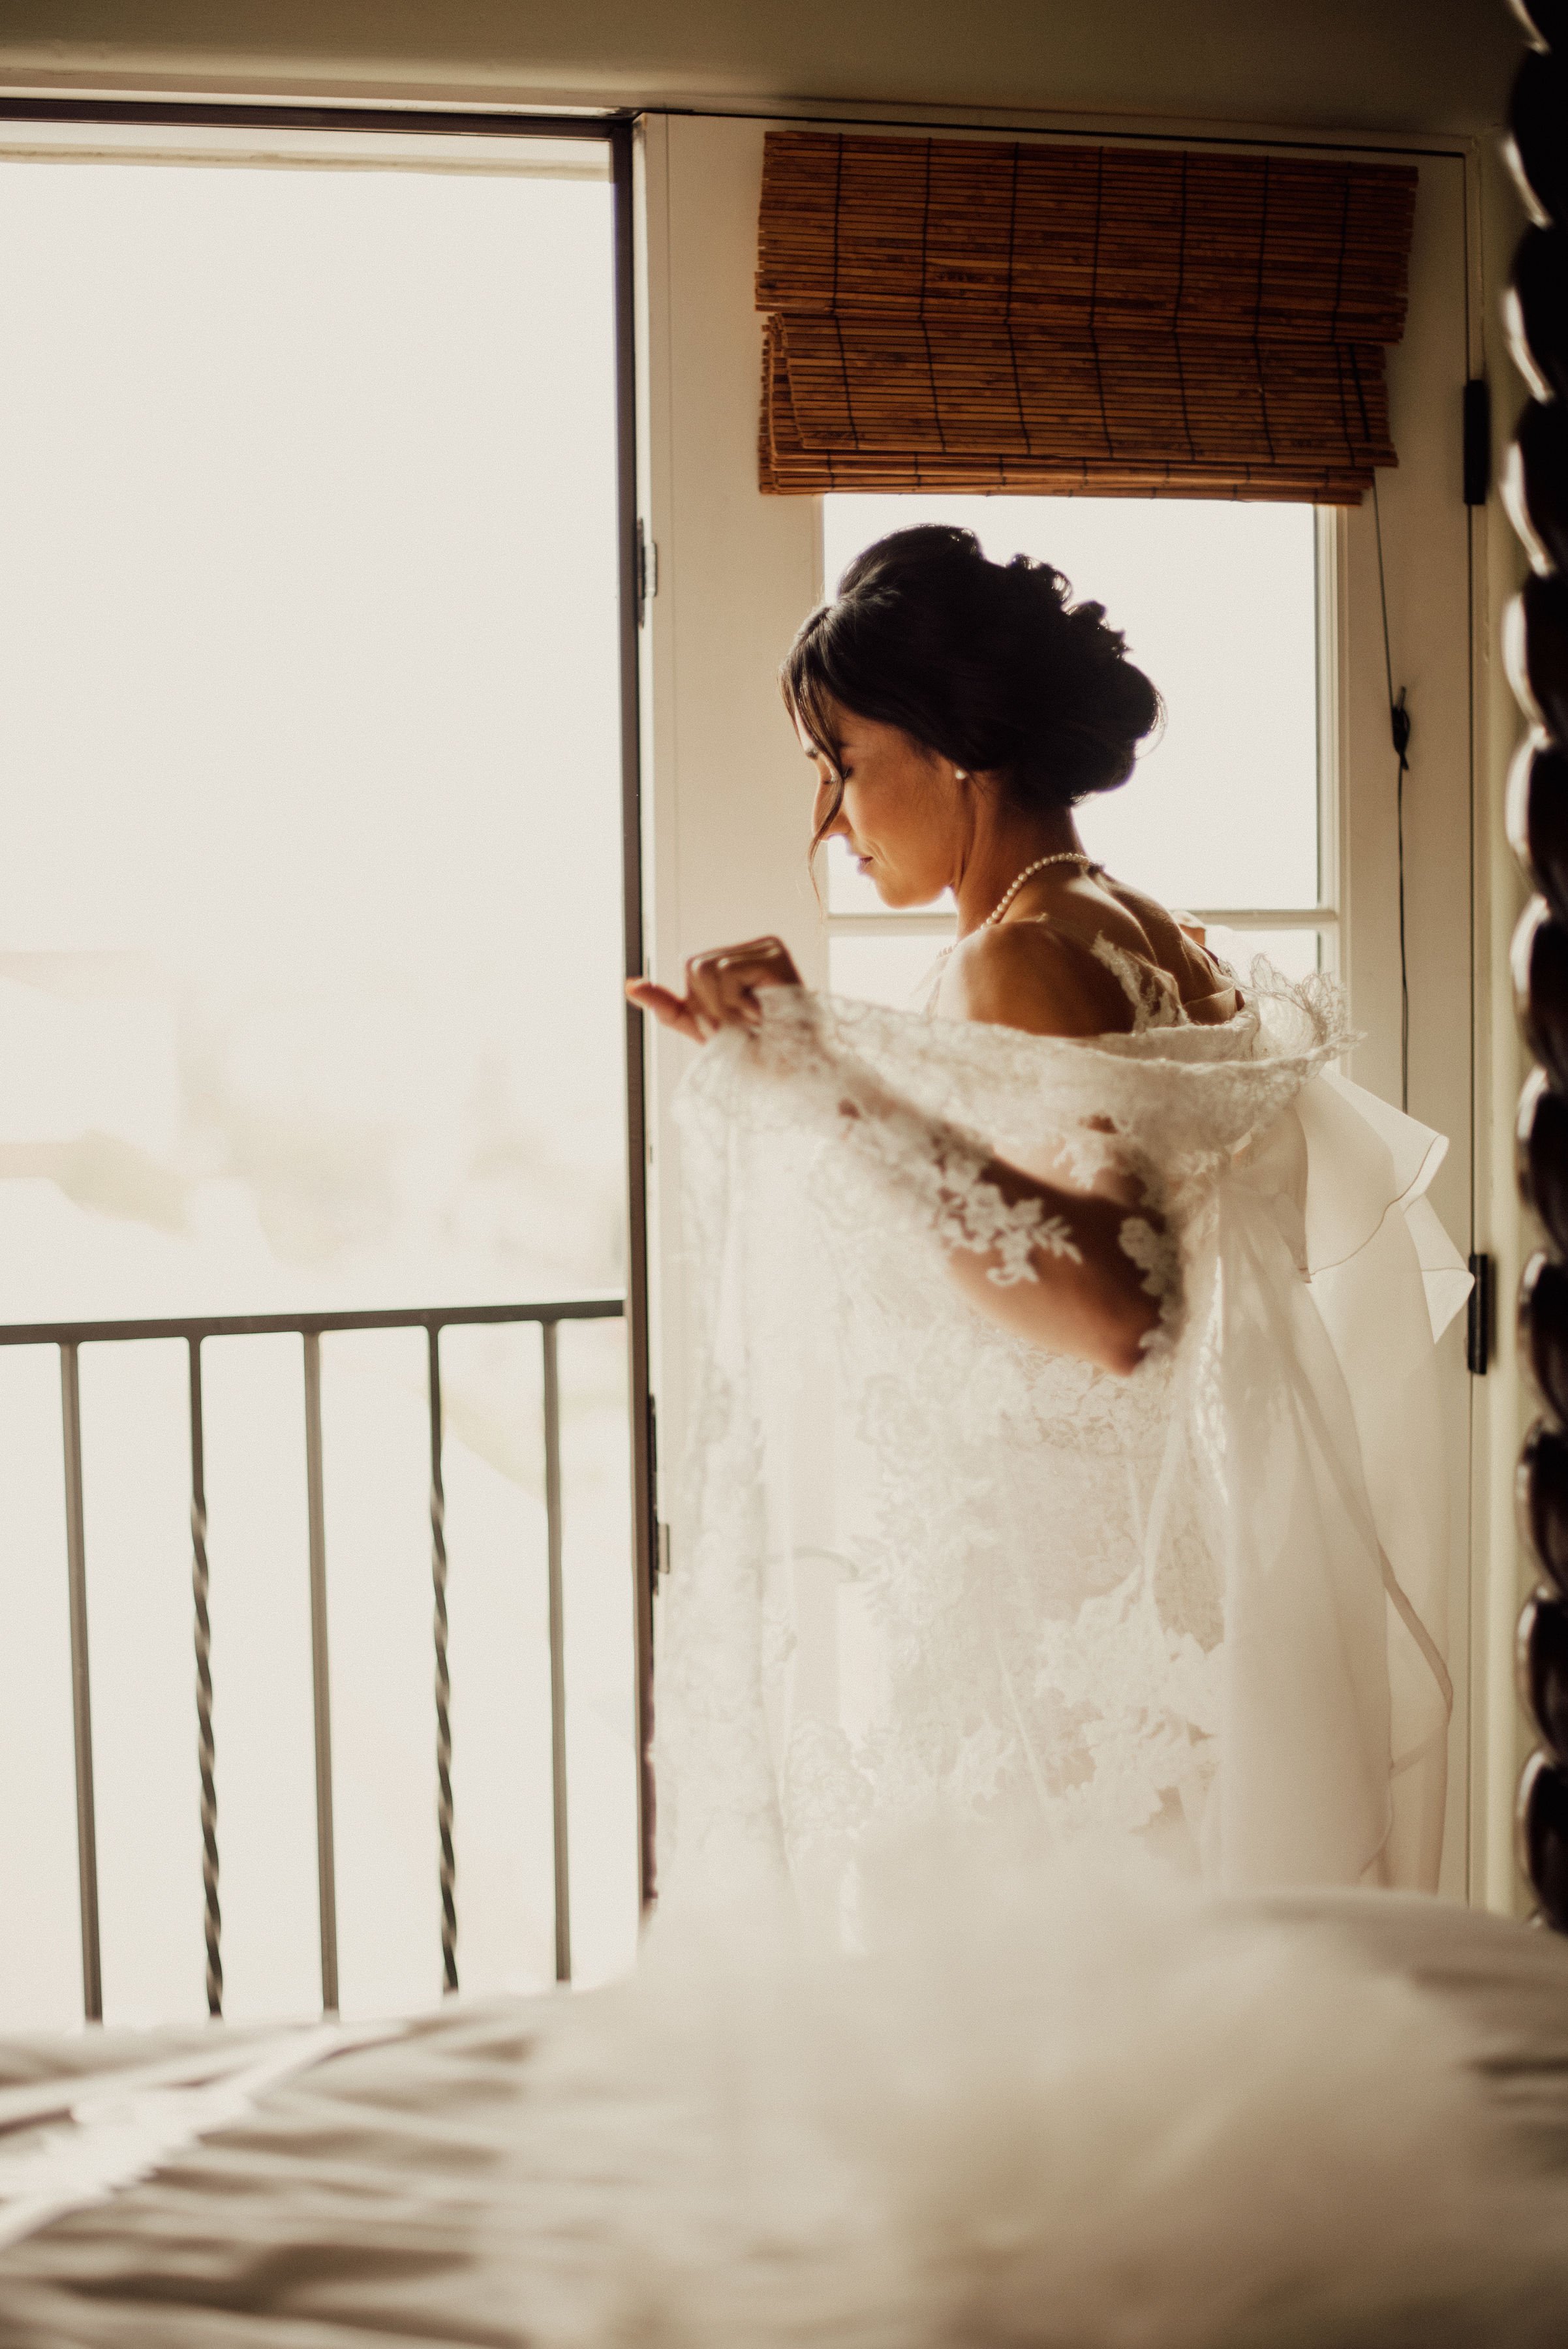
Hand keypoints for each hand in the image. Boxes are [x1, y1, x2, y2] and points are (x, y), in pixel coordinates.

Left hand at [626, 936, 801, 1040]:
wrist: (795, 1072)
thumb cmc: (757, 1052)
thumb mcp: (703, 1028)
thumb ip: (669, 1006)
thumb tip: (629, 985)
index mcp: (736, 962)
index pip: (692, 967)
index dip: (700, 1003)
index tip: (725, 1028)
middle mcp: (752, 948)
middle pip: (694, 964)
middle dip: (708, 1006)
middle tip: (740, 1027)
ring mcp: (765, 947)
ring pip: (705, 967)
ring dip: (721, 1007)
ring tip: (751, 1022)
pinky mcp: (775, 953)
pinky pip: (725, 971)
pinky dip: (734, 1003)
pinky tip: (761, 1015)